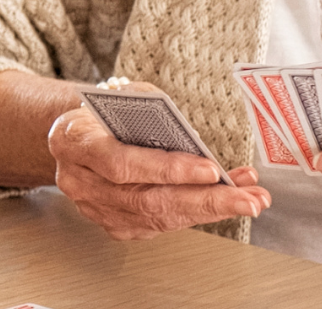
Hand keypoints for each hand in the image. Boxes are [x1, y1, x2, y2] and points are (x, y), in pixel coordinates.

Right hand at [43, 85, 268, 240]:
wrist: (75, 135)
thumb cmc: (104, 112)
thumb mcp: (123, 97)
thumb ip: (151, 112)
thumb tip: (191, 137)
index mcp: (74, 142)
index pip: (122, 163)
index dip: (167, 169)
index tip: (209, 169)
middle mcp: (79, 181)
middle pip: (146, 199)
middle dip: (203, 200)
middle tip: (245, 198)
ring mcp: (94, 208)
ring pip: (156, 217)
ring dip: (208, 210)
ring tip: (247, 199)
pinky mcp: (112, 223)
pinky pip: (157, 225)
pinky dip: (194, 215)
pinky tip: (221, 204)